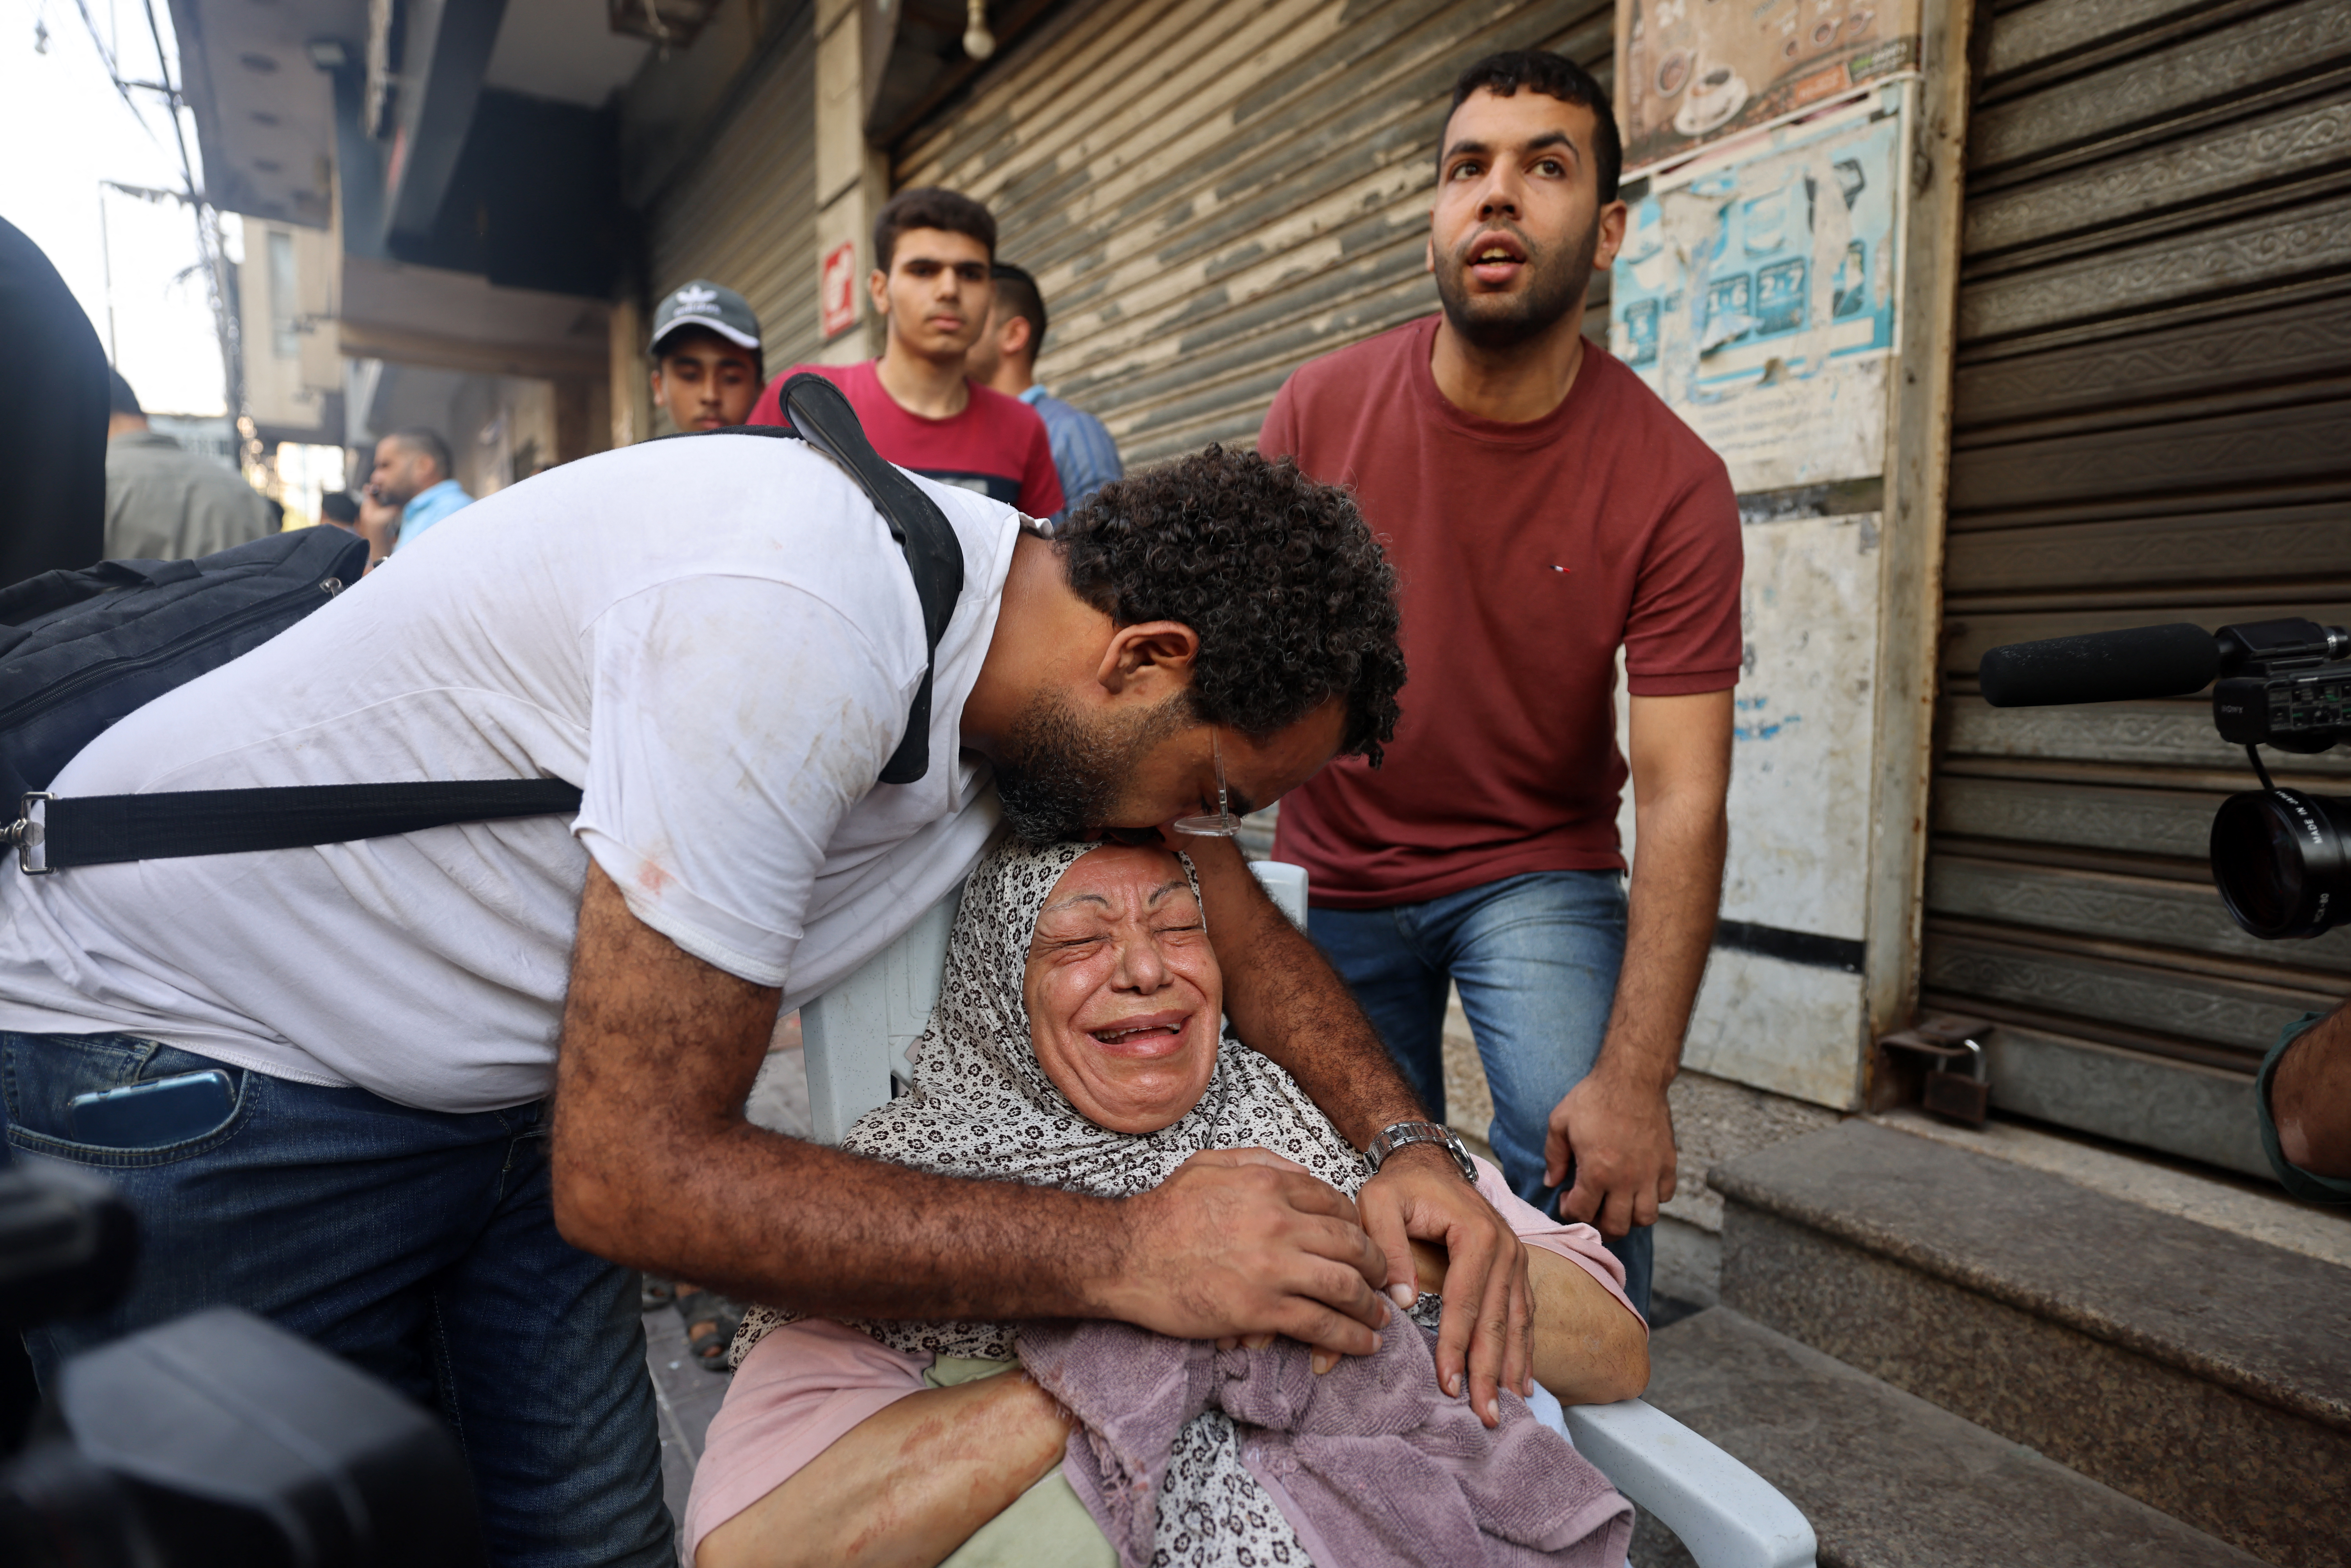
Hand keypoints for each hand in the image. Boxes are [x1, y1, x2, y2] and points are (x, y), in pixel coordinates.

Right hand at [1107, 1148, 1390, 1358]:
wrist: (1125, 1255)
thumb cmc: (1163, 1211)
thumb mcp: (1209, 1165)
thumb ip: (1257, 1161)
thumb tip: (1300, 1171)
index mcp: (1269, 1186)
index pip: (1334, 1204)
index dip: (1357, 1226)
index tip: (1361, 1243)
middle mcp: (1279, 1223)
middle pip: (1351, 1244)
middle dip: (1375, 1266)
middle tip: (1382, 1281)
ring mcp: (1273, 1269)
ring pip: (1345, 1287)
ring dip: (1371, 1306)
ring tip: (1380, 1318)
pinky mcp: (1261, 1310)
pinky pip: (1321, 1325)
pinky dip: (1351, 1337)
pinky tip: (1365, 1345)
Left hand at [1356, 1144, 1530, 1427]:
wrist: (1428, 1161)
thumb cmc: (1400, 1185)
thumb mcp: (1378, 1202)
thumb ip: (1386, 1248)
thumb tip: (1399, 1301)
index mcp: (1476, 1234)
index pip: (1465, 1302)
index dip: (1455, 1346)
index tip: (1448, 1385)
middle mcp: (1506, 1249)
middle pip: (1496, 1320)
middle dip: (1490, 1372)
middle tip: (1485, 1416)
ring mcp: (1516, 1259)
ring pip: (1516, 1323)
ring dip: (1512, 1368)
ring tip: (1508, 1408)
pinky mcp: (1515, 1269)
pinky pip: (1523, 1314)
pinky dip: (1523, 1349)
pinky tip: (1523, 1381)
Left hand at [1545, 1067, 1677, 1237]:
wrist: (1633, 1077)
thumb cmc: (1594, 1097)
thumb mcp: (1560, 1122)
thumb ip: (1553, 1156)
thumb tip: (1552, 1182)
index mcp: (1597, 1171)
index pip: (1582, 1212)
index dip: (1570, 1211)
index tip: (1568, 1198)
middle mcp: (1626, 1179)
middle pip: (1617, 1226)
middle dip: (1599, 1225)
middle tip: (1591, 1209)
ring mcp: (1651, 1173)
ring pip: (1645, 1218)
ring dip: (1629, 1217)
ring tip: (1617, 1204)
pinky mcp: (1668, 1163)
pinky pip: (1665, 1196)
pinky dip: (1653, 1198)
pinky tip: (1639, 1186)